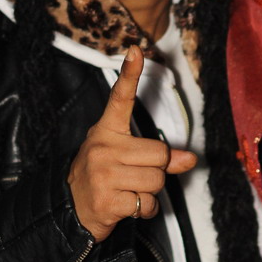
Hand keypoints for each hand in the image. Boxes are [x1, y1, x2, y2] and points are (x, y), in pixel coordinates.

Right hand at [68, 45, 195, 242]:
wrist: (71, 212)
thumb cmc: (103, 178)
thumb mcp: (124, 159)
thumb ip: (157, 156)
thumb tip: (190, 160)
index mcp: (106, 131)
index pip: (120, 99)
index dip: (129, 74)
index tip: (136, 49)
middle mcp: (102, 147)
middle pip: (159, 154)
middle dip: (157, 170)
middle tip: (134, 176)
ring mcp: (102, 174)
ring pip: (156, 180)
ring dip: (150, 192)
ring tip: (129, 191)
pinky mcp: (107, 200)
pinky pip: (147, 203)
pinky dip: (144, 209)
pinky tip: (127, 206)